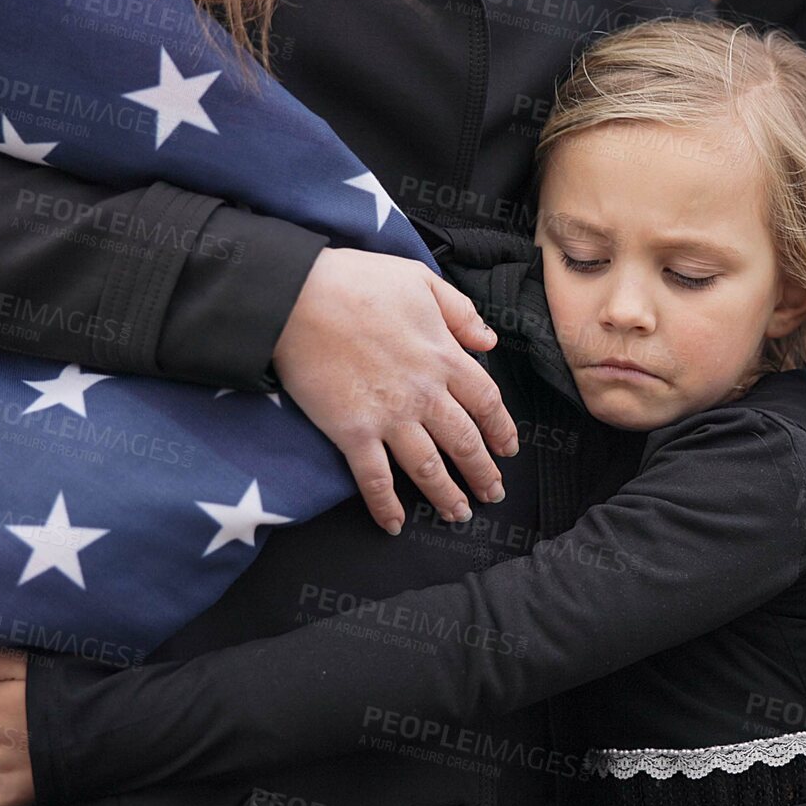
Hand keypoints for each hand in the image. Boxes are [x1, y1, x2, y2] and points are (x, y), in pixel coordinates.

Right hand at [273, 247, 520, 534]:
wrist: (296, 296)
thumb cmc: (356, 281)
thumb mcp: (420, 280)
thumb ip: (459, 312)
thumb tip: (489, 342)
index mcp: (444, 356)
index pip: (486, 401)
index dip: (501, 429)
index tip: (508, 449)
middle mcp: (424, 393)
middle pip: (465, 442)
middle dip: (483, 472)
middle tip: (493, 494)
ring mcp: (389, 416)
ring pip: (429, 467)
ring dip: (447, 495)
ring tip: (459, 514)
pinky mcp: (352, 432)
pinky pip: (375, 478)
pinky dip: (386, 505)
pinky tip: (394, 524)